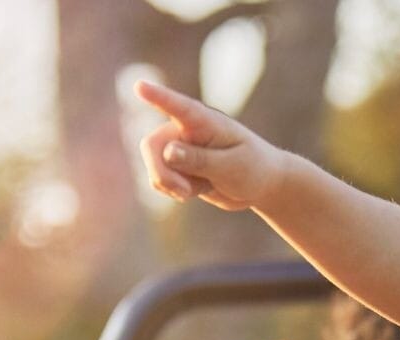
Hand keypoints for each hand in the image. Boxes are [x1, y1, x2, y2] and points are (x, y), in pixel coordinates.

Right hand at [135, 80, 288, 212]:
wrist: (260, 185)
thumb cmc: (253, 168)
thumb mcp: (231, 166)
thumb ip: (200, 159)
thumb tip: (168, 152)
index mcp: (204, 121)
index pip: (177, 107)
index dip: (157, 97)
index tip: (139, 86)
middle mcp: (185, 130)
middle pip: (152, 146)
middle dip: (162, 173)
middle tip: (183, 193)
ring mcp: (178, 148)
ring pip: (154, 167)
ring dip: (171, 185)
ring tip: (198, 188)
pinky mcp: (176, 166)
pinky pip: (158, 180)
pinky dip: (171, 190)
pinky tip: (191, 191)